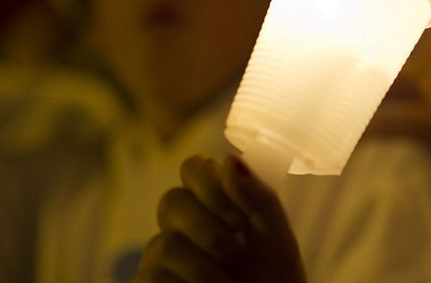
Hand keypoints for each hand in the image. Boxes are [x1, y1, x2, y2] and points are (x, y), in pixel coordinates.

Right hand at [131, 154, 306, 282]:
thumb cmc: (275, 282)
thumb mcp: (277, 238)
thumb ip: (258, 196)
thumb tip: (230, 159)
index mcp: (212, 205)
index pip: (192, 168)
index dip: (211, 184)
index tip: (240, 217)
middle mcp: (180, 227)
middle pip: (171, 201)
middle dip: (209, 229)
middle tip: (238, 252)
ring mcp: (160, 260)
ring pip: (165, 244)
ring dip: (207, 270)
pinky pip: (154, 278)